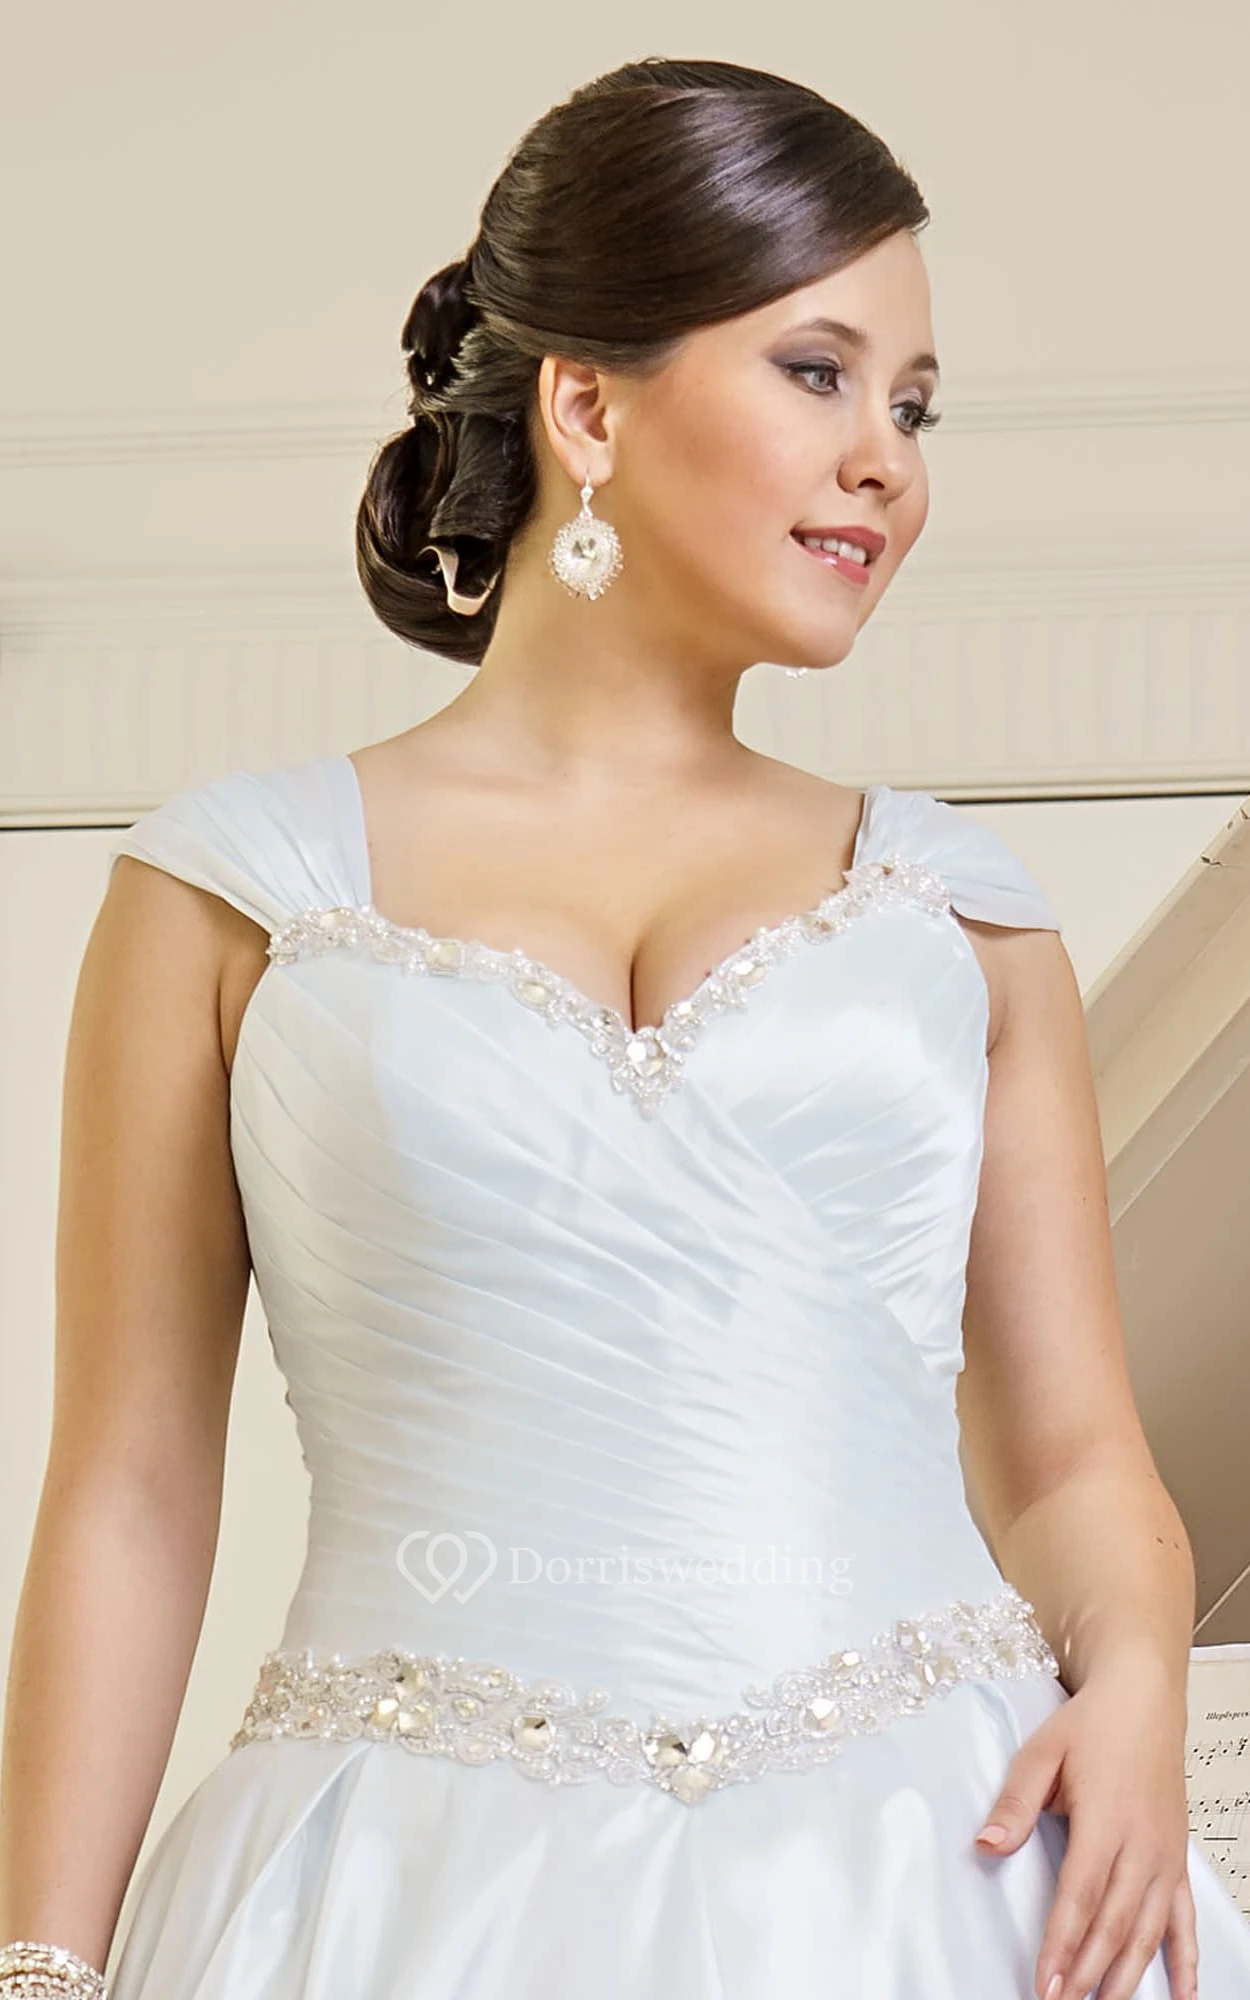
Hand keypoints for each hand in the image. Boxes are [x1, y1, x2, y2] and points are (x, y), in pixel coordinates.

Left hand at [973, 1663, 1198, 1999]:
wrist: (1143, 1698)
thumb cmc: (1092, 1724)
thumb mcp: (1042, 1752)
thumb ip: (1015, 1803)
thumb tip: (987, 1846)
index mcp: (1104, 1819)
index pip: (1080, 1896)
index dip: (1062, 1945)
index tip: (1045, 1984)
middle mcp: (1141, 1844)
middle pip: (1113, 1923)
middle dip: (1087, 1972)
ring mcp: (1164, 1855)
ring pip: (1148, 1930)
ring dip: (1126, 1975)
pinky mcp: (1176, 1858)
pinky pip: (1184, 1919)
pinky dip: (1185, 1960)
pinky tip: (1183, 1996)